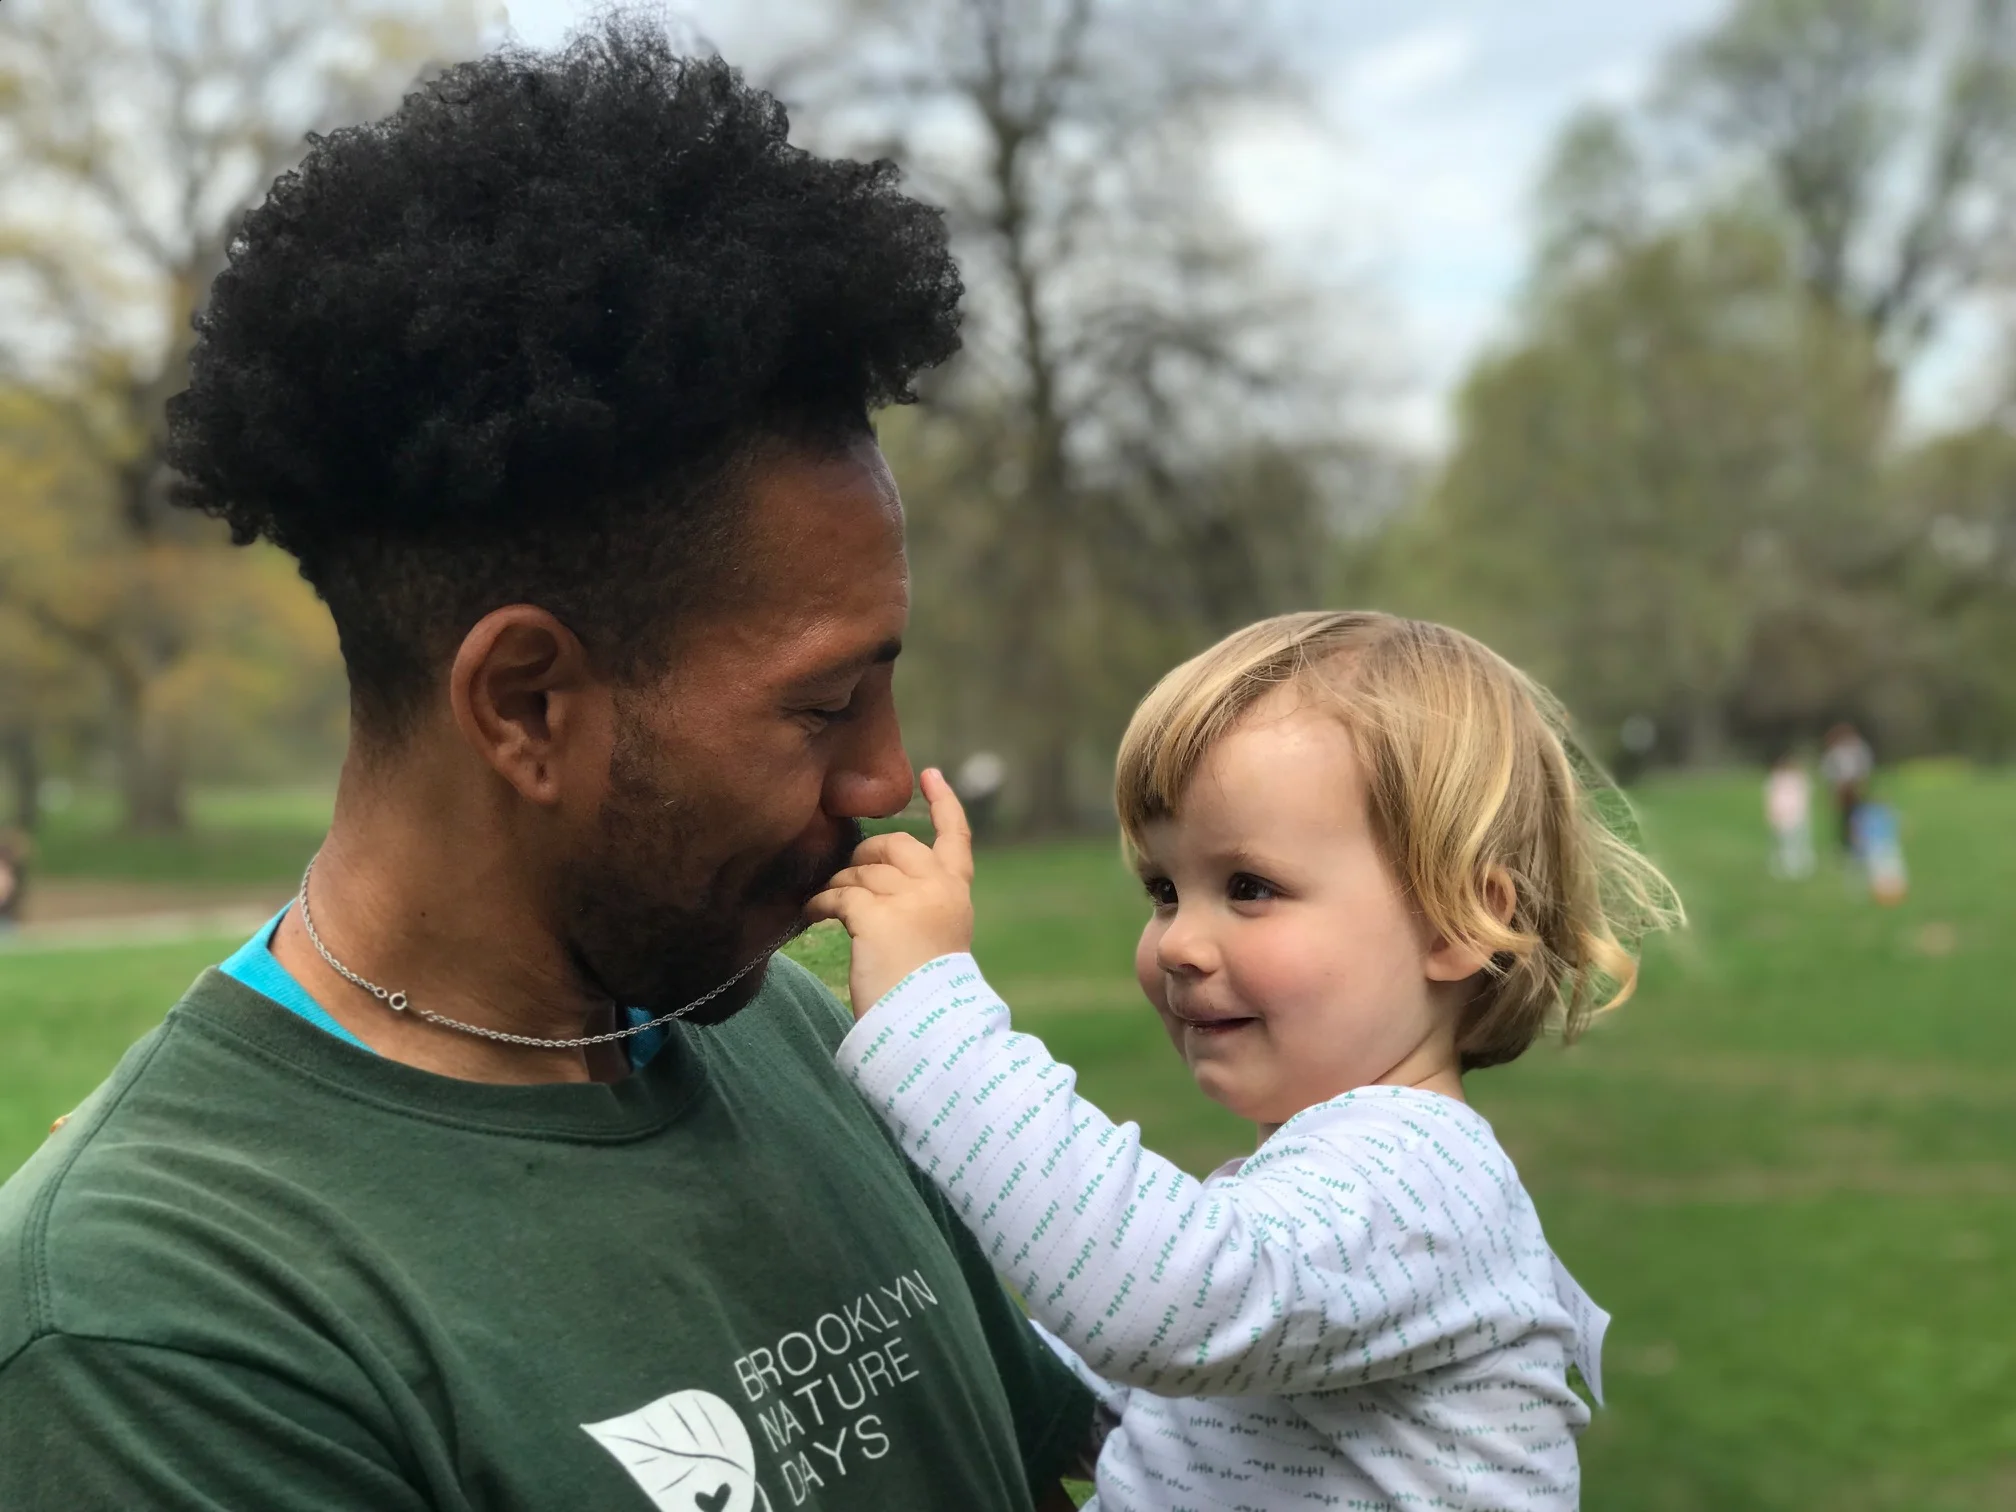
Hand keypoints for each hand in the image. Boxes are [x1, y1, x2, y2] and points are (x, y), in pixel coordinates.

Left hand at [807, 768, 975, 1015]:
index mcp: (957, 895)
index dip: (943, 803)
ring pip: (862, 870)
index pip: (956, 838)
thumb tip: (868, 879)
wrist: (929, 1028)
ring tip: (826, 907)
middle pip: (895, 845)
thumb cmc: (927, 994)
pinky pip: (839, 893)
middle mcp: (938, 889)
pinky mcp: (877, 916)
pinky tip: (813, 914)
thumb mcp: (938, 938)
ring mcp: (910, 899)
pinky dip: (821, 902)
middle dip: (865, 853)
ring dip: (839, 884)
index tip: (929, 775)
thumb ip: (920, 904)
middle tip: (847, 876)